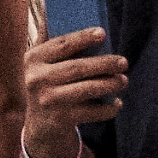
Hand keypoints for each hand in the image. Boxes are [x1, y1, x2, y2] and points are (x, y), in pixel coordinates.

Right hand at [22, 27, 125, 157]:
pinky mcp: (60, 119)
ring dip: (109, 84)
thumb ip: (60, 50)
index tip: (102, 33)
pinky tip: (117, 103)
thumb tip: (96, 33)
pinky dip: (108, 108)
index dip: (83, 38)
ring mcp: (48, 100)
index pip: (61, 44)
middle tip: (123, 62)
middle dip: (104, 64)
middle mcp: (36, 79)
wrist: (40, 125)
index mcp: (33, 59)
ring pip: (86, 89)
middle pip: (76, 67)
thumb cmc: (51, 86)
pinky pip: (91, 111)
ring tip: (123, 80)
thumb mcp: (45, 66)